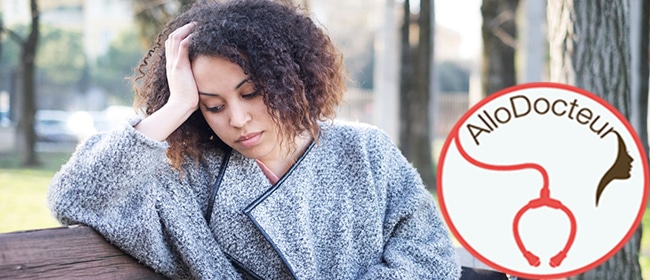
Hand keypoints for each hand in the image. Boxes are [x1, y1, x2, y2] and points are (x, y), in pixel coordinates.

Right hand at [135, 22, 199, 140]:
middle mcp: (171, 62)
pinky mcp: (179, 67)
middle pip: (171, 38)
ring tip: (195, 26)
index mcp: (172, 65)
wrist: (181, 106)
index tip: (190, 30)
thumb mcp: (187, 81)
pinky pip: (181, 47)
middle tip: (194, 25)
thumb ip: (189, 74)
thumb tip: (197, 73)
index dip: (179, 34)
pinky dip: (187, 39)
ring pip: (175, 39)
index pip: (171, 44)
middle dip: (182, 29)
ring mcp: (174, 64)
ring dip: (185, 30)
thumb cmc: (187, 97)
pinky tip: (195, 35)